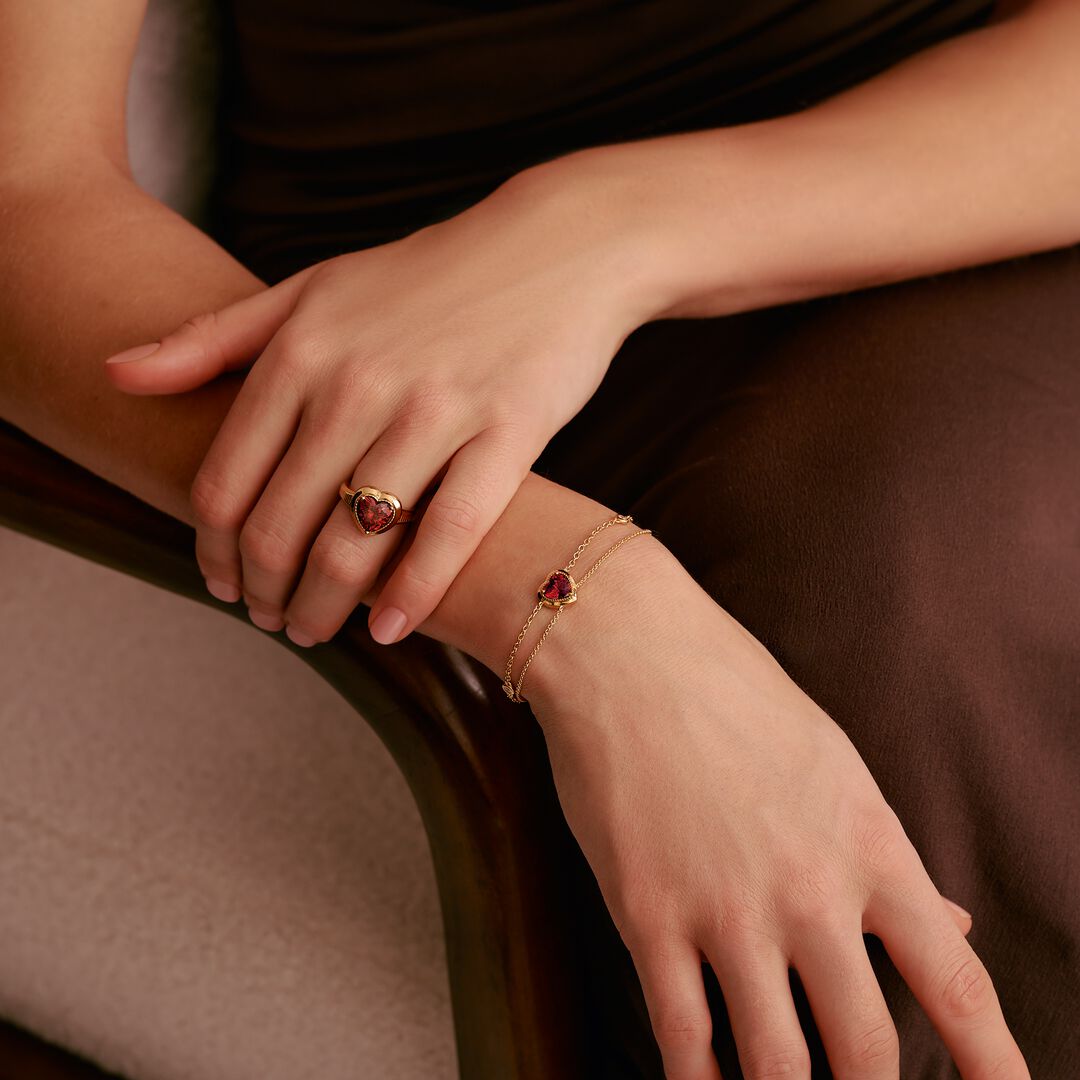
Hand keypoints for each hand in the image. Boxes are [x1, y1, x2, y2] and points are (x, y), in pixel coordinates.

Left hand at [103, 168, 652, 644]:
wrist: (556, 248)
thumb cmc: (427, 278)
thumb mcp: (311, 291)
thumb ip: (213, 338)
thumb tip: (116, 374)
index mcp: (302, 350)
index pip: (226, 482)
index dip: (214, 551)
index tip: (223, 585)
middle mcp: (358, 382)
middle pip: (279, 522)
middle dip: (264, 591)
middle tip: (270, 621)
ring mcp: (435, 408)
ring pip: (355, 538)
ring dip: (326, 606)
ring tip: (317, 632)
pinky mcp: (508, 431)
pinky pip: (450, 531)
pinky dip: (415, 592)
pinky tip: (393, 631)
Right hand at [525, 535, 1028, 1079]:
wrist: (630, 652)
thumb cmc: (733, 692)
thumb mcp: (832, 760)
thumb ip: (885, 852)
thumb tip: (949, 921)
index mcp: (868, 845)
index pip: (955, 981)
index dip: (992, 1061)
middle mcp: (810, 892)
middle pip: (866, 1050)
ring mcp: (726, 910)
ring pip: (776, 1064)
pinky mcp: (648, 915)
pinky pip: (681, 1035)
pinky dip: (697, 1076)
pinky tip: (704, 1078)